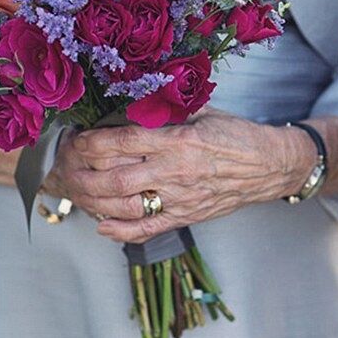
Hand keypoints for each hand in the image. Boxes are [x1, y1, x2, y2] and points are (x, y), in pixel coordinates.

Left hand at [49, 108, 314, 242]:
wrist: (270, 165)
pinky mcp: (188, 216)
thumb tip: (131, 105)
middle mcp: (176, 171)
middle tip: (67, 167)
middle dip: (83, 174)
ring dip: (94, 201)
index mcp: (179, 140)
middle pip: (115, 178)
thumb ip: (168, 112)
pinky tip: (102, 226)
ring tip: (77, 192)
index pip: (122, 143)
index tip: (77, 139)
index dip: (92, 142)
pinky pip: (148, 229)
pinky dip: (120, 232)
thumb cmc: (237, 135)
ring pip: (126, 206)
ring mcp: (181, 198)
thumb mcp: (203, 113)